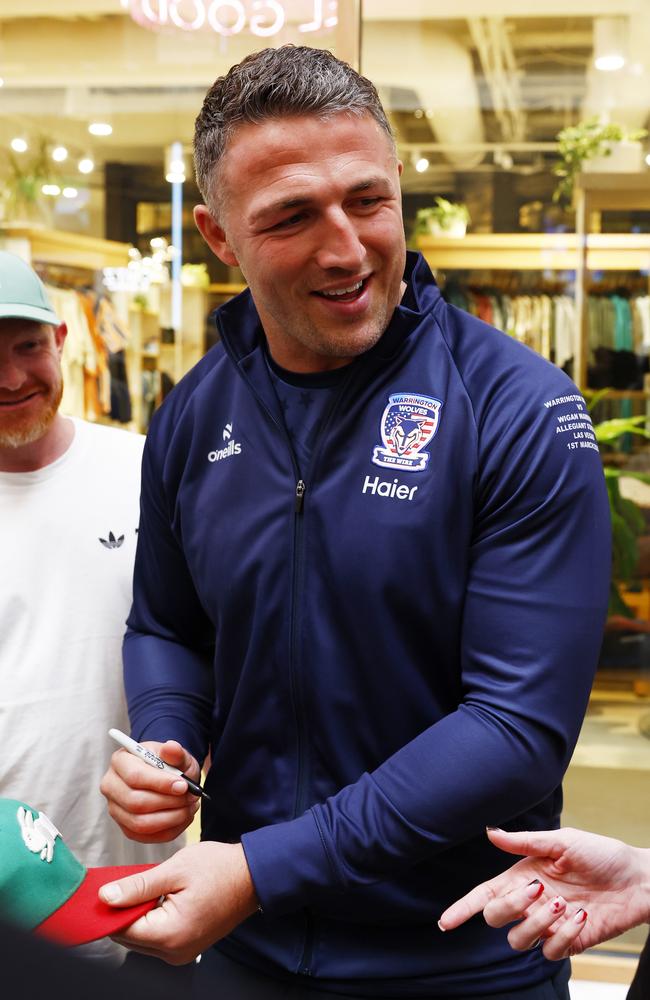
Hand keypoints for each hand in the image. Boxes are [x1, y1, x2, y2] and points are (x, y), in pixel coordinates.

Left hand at [99, 841, 258, 963]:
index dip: (110, 907)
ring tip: (153, 886)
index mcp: (170, 935)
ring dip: (139, 914)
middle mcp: (175, 952)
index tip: (107, 886)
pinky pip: (158, 937)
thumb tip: (105, 897)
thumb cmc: (219, 869)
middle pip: (129, 936)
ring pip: (142, 937)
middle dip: (124, 910)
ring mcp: (182, 952)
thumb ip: (137, 886)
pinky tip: (161, 896)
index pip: (121, 929)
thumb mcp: (174, 870)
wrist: (253, 876)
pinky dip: (152, 918)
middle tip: (133, 881)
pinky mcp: (187, 946)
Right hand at [100, 740, 200, 842]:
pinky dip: (170, 830)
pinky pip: (147, 836)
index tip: (184, 786)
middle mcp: (111, 786)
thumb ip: (175, 751)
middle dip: (169, 803)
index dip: (161, 783)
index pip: (135, 777)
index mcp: (120, 761)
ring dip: (171, 818)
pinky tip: (184, 817)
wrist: (167, 777)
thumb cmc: (169, 764)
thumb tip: (171, 747)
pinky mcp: (126, 828)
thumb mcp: (176, 754)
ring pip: (140, 823)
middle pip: (136, 803)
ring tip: (190, 807)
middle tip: (191, 797)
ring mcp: (116, 809)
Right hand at [438, 827, 649, 959]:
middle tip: (538, 889)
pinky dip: (562, 935)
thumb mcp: (562, 842)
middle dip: (510, 905)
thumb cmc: (600, 855)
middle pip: (496, 918)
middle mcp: (530, 902)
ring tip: (565, 903)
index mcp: (523, 876)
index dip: (463, 909)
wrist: (635, 880)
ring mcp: (548, 924)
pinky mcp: (568, 942)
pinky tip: (580, 917)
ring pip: (519, 938)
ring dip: (539, 921)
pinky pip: (550, 951)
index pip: (485, 896)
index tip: (445, 923)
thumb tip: (490, 832)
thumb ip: (524, 841)